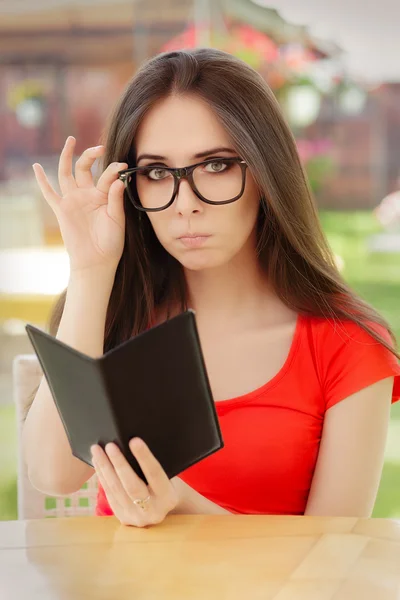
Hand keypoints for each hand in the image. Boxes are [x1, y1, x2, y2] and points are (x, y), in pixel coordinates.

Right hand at [32, 137, 127, 273]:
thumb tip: (119, 179)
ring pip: (66, 173)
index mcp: (103, 196)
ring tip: (71, 140)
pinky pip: (49, 193)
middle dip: (91, 156)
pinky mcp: (61, 209)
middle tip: (100, 148)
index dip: (114, 169)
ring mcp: (73, 200)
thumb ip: (115, 199)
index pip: (107, 176)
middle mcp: (87, 194)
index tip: (123, 166)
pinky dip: (42, 180)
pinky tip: (36, 166)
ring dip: (67, 156)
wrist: (97, 261)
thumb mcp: (117, 219)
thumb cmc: (111, 242)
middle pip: (85, 168)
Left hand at [91, 438, 179, 526]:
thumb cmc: (164, 485)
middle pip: (132, 485)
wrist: (161, 510)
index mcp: (168, 498)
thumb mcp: (168, 478)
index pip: (155, 474)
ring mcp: (136, 517)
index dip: (144, 457)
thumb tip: (134, 443)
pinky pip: (109, 494)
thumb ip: (154, 467)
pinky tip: (97, 462)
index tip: (134, 440)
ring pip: (116, 490)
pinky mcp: (123, 518)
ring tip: (97, 449)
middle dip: (119, 463)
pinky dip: (102, 476)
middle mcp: (153, 510)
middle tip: (110, 445)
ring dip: (104, 467)